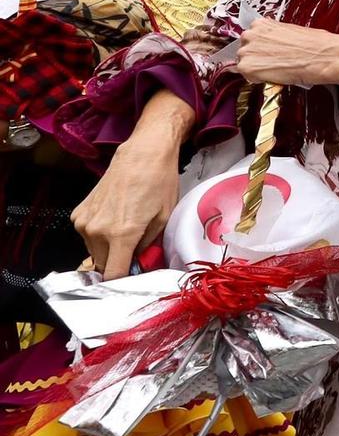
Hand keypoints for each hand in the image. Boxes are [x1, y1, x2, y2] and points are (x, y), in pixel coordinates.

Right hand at [73, 131, 180, 277]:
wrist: (143, 155)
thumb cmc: (159, 183)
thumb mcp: (163, 220)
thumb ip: (148, 247)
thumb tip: (139, 263)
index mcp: (121, 235)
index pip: (113, 274)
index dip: (123, 280)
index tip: (132, 278)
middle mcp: (97, 230)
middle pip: (102, 264)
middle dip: (117, 263)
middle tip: (135, 252)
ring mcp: (84, 222)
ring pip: (94, 251)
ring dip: (108, 249)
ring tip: (126, 230)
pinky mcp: (78, 213)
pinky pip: (88, 236)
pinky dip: (99, 235)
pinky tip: (114, 219)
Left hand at [236, 20, 338, 86]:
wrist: (324, 56)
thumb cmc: (316, 44)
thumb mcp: (292, 32)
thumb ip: (277, 37)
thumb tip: (275, 45)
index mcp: (261, 23)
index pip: (252, 38)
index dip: (261, 48)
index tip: (269, 53)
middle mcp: (251, 34)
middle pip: (245, 50)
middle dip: (257, 57)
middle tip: (274, 63)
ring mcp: (247, 51)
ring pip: (245, 63)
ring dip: (257, 68)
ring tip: (277, 70)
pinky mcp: (248, 67)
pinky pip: (248, 76)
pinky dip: (259, 79)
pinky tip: (275, 77)